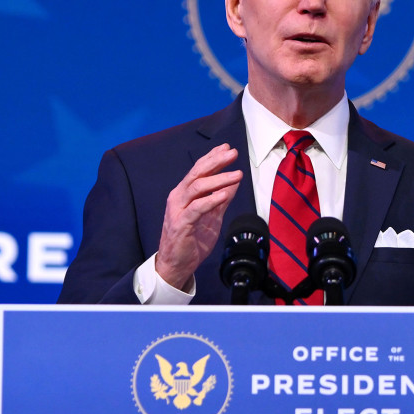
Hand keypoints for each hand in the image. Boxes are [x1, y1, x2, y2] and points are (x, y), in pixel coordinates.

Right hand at [155, 143, 241, 289]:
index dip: (213, 157)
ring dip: (218, 179)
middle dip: (216, 161)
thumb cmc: (192, 240)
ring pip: (197, 187)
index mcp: (185, 193)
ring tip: (236, 174)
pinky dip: (211, 200)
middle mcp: (179, 197)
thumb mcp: (212, 216)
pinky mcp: (180, 224)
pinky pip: (197, 208)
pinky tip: (224, 194)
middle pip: (197, 173)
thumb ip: (221, 200)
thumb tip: (233, 182)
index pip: (199, 170)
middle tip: (233, 154)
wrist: (176, 264)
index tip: (227, 148)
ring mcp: (178, 210)